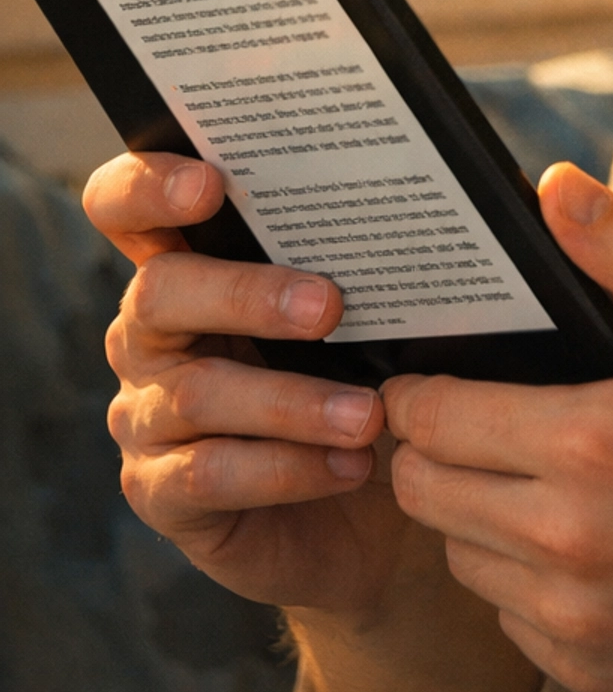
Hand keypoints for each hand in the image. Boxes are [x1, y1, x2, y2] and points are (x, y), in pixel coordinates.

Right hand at [84, 149, 417, 618]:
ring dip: (292, 401)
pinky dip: (288, 468)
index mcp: (187, 265)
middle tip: (330, 306)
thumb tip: (408, 205)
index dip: (148, 185)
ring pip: (196, 392)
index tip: (210, 184)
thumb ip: (354, 259)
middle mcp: (148, 334)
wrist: (365, 507)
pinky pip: (208, 474)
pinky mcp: (159, 493)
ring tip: (368, 414)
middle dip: (246, 294)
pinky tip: (349, 465)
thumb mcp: (358, 314)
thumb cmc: (361, 378)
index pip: (124, 206)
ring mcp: (145, 415)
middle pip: (158, 292)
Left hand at [386, 163, 612, 691]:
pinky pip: (509, 618)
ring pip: (458, 558)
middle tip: (475, 419)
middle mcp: (565, 542)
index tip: (435, 373)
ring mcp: (574, 620)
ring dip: (474, 515)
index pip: (432, 418)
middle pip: (422, 491)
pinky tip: (580, 545)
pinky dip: (522, 580)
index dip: (420, 390)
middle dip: (431, 448)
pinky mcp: (589, 673)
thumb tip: (555, 188)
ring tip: (532, 478)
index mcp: (592, 445)